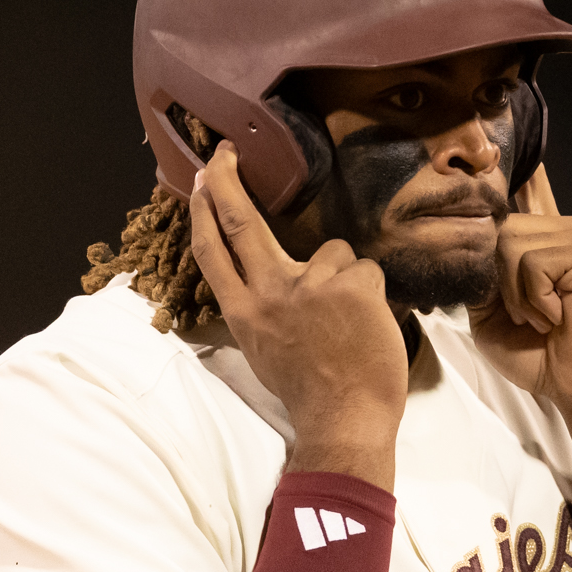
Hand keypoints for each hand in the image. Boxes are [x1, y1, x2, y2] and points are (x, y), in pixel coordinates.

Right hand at [191, 142, 407, 488]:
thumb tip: (263, 276)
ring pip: (333, 251)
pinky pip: (366, 270)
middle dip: (226, 181)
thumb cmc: (308, 390)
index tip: (199, 180)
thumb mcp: (262, 349)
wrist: (345, 418)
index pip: (213, 252)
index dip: (203, 212)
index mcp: (243, 313)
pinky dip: (372, 293)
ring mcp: (310, 285)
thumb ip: (259, 308)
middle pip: (242, 223)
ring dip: (346, 278)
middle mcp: (269, 293)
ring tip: (350, 321)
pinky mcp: (351, 284)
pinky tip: (368, 324)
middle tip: (225, 153)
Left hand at [470, 166, 571, 410]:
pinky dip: (533, 298)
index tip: (500, 136)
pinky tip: (556, 315)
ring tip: (543, 316)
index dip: (521, 166)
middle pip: (501, 228)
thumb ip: (480, 271)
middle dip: (499, 279)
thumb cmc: (535, 352)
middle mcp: (568, 229)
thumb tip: (464, 239)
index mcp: (546, 239)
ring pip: (511, 245)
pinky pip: (532, 263)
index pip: (532, 189)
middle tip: (528, 313)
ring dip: (517, 294)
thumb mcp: (490, 310)